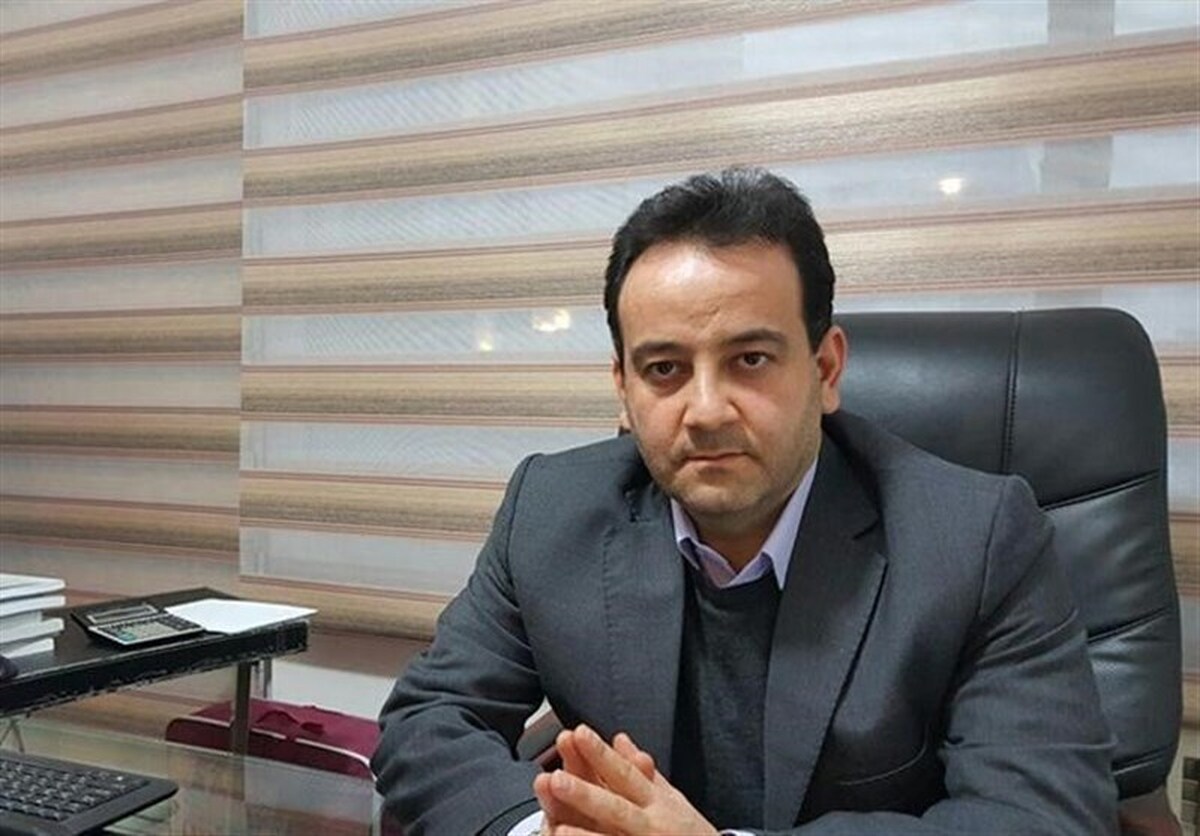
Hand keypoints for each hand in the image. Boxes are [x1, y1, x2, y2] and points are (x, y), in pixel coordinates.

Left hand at [533, 725, 717, 835]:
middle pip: (616, 808)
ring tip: (557, 830)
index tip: (579, 732)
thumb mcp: (672, 796)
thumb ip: (642, 770)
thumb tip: (619, 739)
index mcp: (656, 802)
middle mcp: (652, 824)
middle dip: (586, 794)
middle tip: (555, 780)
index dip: (601, 755)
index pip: (625, 774)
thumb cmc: (691, 832)